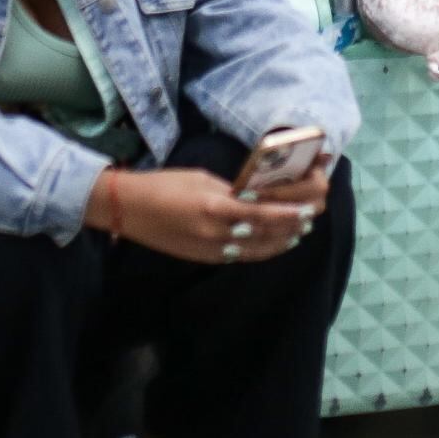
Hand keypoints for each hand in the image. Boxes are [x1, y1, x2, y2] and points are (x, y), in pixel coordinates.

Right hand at [87, 166, 316, 265]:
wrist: (130, 209)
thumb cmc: (164, 184)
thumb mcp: (201, 179)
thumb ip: (229, 191)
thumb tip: (252, 197)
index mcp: (214, 207)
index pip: (260, 213)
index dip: (286, 215)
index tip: (305, 212)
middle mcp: (214, 232)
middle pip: (261, 234)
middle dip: (287, 229)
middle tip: (308, 222)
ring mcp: (209, 249)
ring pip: (253, 250)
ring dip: (277, 243)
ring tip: (297, 235)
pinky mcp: (203, 258)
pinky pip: (238, 255)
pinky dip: (258, 250)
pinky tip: (270, 245)